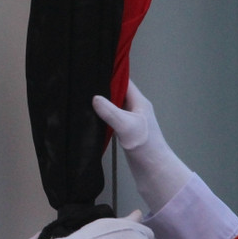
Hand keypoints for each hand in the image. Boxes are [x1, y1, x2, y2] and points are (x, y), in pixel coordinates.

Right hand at [92, 80, 191, 211]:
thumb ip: (110, 111)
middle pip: (119, 92)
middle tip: (85, 82)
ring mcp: (131, 121)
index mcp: (139, 102)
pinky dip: (103, 116)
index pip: (125, 81)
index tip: (96, 67)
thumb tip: (94, 98)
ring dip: (103, 103)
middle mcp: (136, 109)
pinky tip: (91, 117)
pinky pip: (112, 119)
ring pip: (114, 106)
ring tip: (84, 96)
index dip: (112, 73)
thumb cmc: (145, 146)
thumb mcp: (126, 126)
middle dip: (104, 87)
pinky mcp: (126, 133)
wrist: (154, 171)